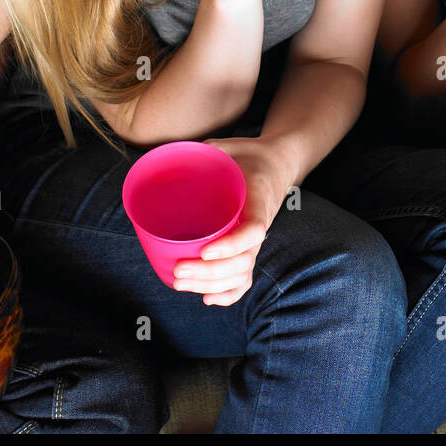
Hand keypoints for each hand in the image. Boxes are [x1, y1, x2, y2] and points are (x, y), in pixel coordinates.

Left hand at [170, 137, 288, 306]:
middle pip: (242, 261)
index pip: (254, 230)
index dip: (231, 246)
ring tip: (180, 283)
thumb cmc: (248, 154)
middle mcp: (260, 225)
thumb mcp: (227, 146)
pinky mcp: (248, 248)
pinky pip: (243, 278)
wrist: (276, 163)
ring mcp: (254, 240)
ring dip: (211, 285)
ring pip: (240, 274)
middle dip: (209, 273)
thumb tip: (170, 156)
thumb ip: (203, 151)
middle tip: (178, 270)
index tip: (204, 251)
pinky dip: (228, 295)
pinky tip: (206, 299)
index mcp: (259, 199)